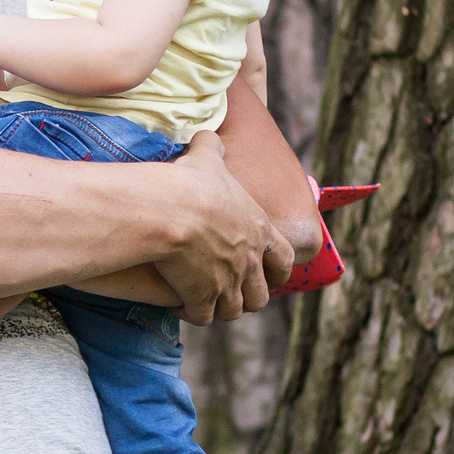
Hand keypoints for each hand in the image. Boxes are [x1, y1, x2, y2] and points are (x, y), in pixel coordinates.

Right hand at [152, 131, 291, 324]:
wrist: (169, 211)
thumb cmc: (191, 183)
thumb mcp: (206, 158)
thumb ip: (212, 149)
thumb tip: (207, 136)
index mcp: (258, 230)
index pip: (283, 258)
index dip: (279, 270)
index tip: (271, 275)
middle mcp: (249, 261)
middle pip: (261, 294)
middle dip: (250, 296)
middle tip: (232, 293)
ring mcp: (228, 282)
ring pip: (235, 310)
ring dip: (222, 308)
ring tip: (205, 302)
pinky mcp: (202, 296)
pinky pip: (204, 317)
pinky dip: (194, 314)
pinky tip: (180, 306)